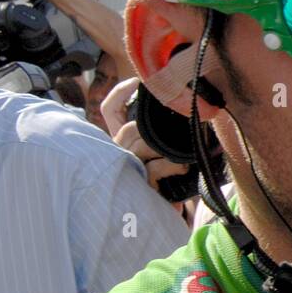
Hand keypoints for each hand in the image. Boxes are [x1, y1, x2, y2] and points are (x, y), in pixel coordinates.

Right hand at [103, 76, 191, 201]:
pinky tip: (182, 169)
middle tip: (175, 133)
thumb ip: (161, 130)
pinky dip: (172, 166)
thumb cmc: (166, 176)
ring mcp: (125, 168)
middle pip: (128, 128)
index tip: (137, 81)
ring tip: (181, 156)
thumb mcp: (163, 147)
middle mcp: (117, 152)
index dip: (119, 93)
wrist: (165, 210)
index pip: (109, 110)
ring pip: (141, 145)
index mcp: (122, 139)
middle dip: (153, 129)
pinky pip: (155, 167)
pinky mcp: (138, 185)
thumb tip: (180, 107)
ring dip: (164, 148)